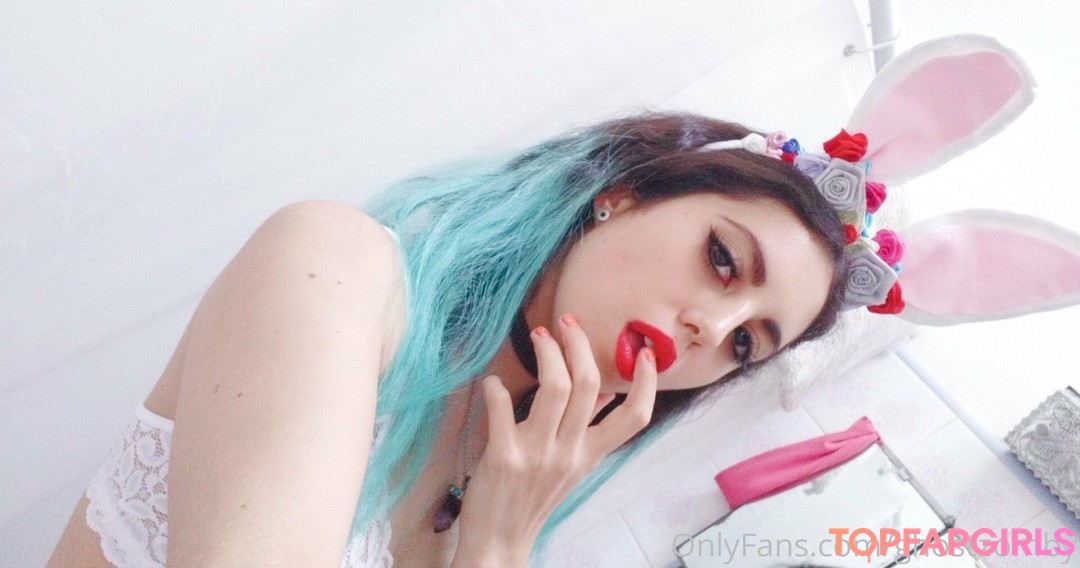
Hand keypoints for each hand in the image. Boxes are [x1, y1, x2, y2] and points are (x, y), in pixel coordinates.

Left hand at [451, 314, 658, 566]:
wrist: (499, 541)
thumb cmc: (533, 497)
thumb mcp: (572, 465)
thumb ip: (589, 429)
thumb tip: (607, 391)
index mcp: (590, 454)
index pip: (634, 418)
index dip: (646, 383)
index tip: (645, 352)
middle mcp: (569, 452)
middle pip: (589, 385)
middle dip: (579, 344)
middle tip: (566, 324)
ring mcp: (537, 454)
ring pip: (555, 387)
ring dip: (546, 352)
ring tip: (539, 336)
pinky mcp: (503, 455)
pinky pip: (502, 406)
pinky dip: (495, 387)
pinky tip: (492, 383)